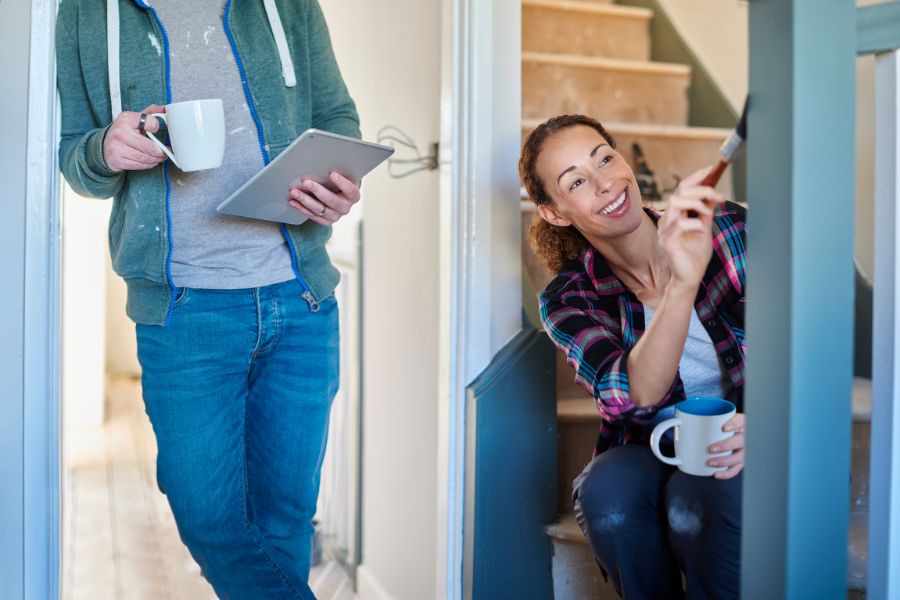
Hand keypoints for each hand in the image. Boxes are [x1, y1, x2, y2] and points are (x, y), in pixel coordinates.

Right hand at [102, 104, 167, 171]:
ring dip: (157, 159)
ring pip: (146, 158)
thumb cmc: (123, 132)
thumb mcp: (134, 119)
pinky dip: (149, 164)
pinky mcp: (118, 160)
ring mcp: (117, 148)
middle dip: (161, 152)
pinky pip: (140, 165)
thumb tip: (164, 108)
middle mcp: (120, 133)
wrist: (104, 146)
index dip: (156, 127)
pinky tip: (150, 161)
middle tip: (166, 152)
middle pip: (150, 147)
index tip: (156, 130)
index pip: (150, 122)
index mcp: (126, 119)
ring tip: (160, 157)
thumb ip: (150, 114)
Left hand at [288, 172, 360, 224]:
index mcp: (353, 195)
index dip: (341, 182)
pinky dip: (301, 207)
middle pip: (332, 200)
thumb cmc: (339, 183)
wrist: (339, 196)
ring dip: (304, 200)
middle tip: (305, 182)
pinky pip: (311, 215)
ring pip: (319, 209)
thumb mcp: (343, 176)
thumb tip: (322, 165)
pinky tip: (293, 201)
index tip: (332, 173)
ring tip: (294, 192)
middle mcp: (345, 207)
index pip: (350, 190)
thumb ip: (337, 172)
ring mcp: (335, 216)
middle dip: (317, 190)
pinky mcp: (325, 221)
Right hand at [658, 166, 725, 289]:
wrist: (690, 278)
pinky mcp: (667, 243)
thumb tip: (713, 194)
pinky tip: (701, 229)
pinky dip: (694, 223)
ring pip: (676, 204)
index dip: (695, 178)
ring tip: (708, 214)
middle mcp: (667, 220)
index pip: (681, 189)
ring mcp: (665, 231)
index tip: (710, 169)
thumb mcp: (704, 228)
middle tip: (718, 196)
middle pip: (679, 193)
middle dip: (701, 189)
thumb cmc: (695, 255)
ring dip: (696, 204)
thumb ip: (706, 212)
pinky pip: (679, 225)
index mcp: (675, 215)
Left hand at [707, 412, 744, 479]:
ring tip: (710, 462)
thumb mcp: (717, 419)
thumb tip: (680, 421)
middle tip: (711, 448)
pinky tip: (716, 474)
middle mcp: (744, 436)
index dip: (734, 424)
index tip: (724, 427)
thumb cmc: (721, 425)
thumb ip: (704, 420)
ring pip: (739, 457)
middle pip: (740, 441)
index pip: (740, 420)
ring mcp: (744, 449)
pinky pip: (736, 469)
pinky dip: (726, 473)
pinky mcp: (740, 461)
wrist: (732, 433)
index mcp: (739, 423)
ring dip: (724, 461)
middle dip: (725, 446)